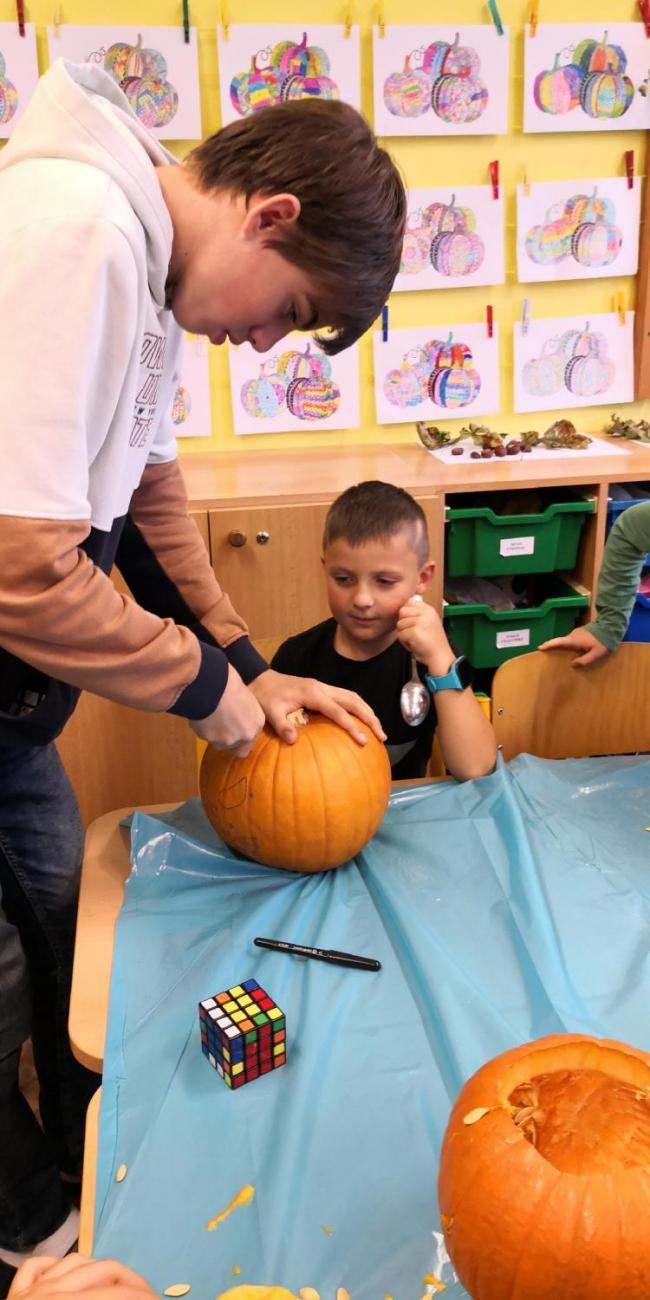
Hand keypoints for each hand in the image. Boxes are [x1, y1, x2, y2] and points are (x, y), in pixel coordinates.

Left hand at [8, 1254, 154, 1296]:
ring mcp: (32, 1289)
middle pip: (105, 1269)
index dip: (144, 1298)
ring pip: (76, 1260)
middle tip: (148, 1298)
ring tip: (116, 1288)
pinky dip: (55, 1267)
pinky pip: (38, 1266)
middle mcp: (52, 1291)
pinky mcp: (15, 1295)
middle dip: (132, 1283)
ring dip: (101, 1270)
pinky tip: (67, 1279)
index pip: (119, 1295)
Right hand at [190, 663, 263, 755]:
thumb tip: (235, 713)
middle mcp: (247, 735)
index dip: (240, 733)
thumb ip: (243, 710)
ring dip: (215, 736)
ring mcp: (229, 740)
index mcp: (258, 722)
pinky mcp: (211, 740)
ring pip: (220, 745)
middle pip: (238, 749)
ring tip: (208, 718)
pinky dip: (202, 729)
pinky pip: (206, 737)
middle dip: (229, 741)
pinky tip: (200, 715)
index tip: (232, 724)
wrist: (211, 684)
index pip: (251, 738)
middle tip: (219, 727)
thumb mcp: (244, 696)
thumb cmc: (229, 681)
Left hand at [248, 669, 385, 745]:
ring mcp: (324, 687)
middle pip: (354, 701)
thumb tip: (294, 741)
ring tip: (378, 730)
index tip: (363, 741)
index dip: (352, 726)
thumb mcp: (268, 711)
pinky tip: (362, 722)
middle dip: (370, 718)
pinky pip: (346, 698)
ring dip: (368, 712)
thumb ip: (281, 725)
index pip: (338, 711)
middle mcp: (322, 688)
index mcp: (312, 693)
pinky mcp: (323, 690)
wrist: (261, 680)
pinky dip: (358, 709)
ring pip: (354, 697)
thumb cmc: (265, 697)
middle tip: (382, 736)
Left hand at [396, 597, 452, 674]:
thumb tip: (408, 601)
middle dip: (404, 624)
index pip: (409, 602)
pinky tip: (414, 645)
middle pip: (402, 611)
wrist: (440, 656)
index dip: (407, 613)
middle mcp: (426, 613)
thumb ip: (419, 612)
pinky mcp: (415, 632)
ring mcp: (421, 622)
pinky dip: (405, 643)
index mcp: (429, 610)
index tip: (413, 623)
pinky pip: (400, 635)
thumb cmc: (433, 642)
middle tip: (413, 633)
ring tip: (415, 640)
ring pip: (399, 624)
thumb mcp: (429, 622)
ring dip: (404, 635)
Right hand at [539, 627, 610, 667]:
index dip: (548, 645)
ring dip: (563, 647)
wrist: (611, 627)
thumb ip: (584, 661)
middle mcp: (573, 635)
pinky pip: (572, 640)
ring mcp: (577, 632)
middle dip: (553, 646)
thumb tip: (573, 664)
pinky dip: (570, 645)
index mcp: (574, 640)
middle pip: (561, 641)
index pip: (558, 642)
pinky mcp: (581, 632)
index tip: (539, 647)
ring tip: (562, 656)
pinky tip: (575, 651)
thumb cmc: (604, 642)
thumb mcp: (596, 654)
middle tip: (547, 653)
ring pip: (567, 641)